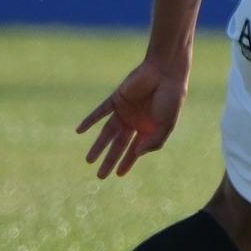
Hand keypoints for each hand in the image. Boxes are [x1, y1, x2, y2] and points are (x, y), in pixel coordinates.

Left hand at [77, 59, 188, 178]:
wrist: (165, 73)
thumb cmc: (170, 98)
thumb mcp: (166, 124)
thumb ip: (154, 141)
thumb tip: (137, 154)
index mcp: (148, 129)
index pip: (135, 150)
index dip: (127, 162)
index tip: (118, 175)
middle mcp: (135, 122)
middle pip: (119, 145)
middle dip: (110, 160)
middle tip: (100, 176)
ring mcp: (125, 111)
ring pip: (108, 132)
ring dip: (98, 146)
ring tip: (89, 160)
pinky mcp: (116, 99)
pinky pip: (100, 112)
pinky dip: (90, 121)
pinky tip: (80, 131)